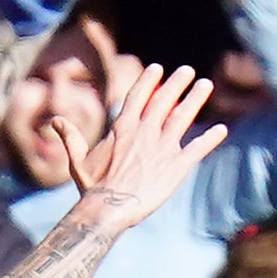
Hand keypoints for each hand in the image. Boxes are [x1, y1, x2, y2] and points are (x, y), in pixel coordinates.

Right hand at [64, 56, 231, 232]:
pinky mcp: (176, 167)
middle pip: (164, 101)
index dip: (148, 81)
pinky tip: (221, 129)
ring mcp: (162, 148)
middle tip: (188, 70)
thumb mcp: (77, 160)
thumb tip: (55, 121)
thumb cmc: (91, 188)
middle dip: (177, 83)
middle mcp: (145, 133)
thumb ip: (70, 137)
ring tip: (205, 85)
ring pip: (183, 117)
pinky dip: (210, 138)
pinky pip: (197, 148)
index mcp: (123, 129)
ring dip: (195, 99)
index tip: (157, 68)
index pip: (138, 97)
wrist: (108, 209)